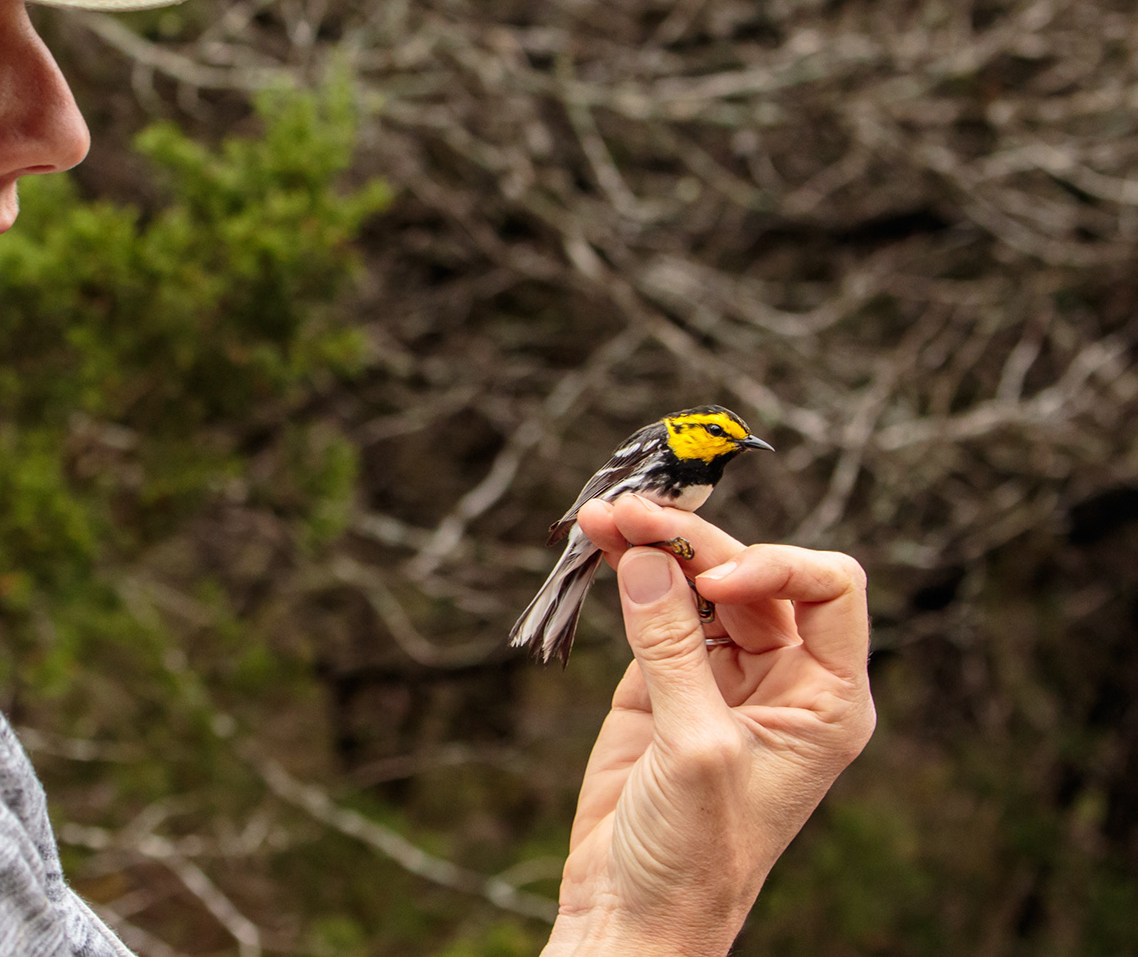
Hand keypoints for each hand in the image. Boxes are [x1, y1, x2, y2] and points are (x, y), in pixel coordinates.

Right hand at [540, 494, 875, 956]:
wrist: (634, 913)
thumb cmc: (695, 856)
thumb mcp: (695, 749)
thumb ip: (672, 650)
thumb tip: (647, 559)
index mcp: (825, 699)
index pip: (829, 589)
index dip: (775, 567)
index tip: (713, 584)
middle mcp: (780, 677)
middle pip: (748, 573)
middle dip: (693, 542)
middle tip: (631, 515)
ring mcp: (719, 675)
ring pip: (695, 581)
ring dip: (652, 544)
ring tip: (603, 516)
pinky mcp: (661, 681)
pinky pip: (650, 606)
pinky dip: (626, 571)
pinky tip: (598, 544)